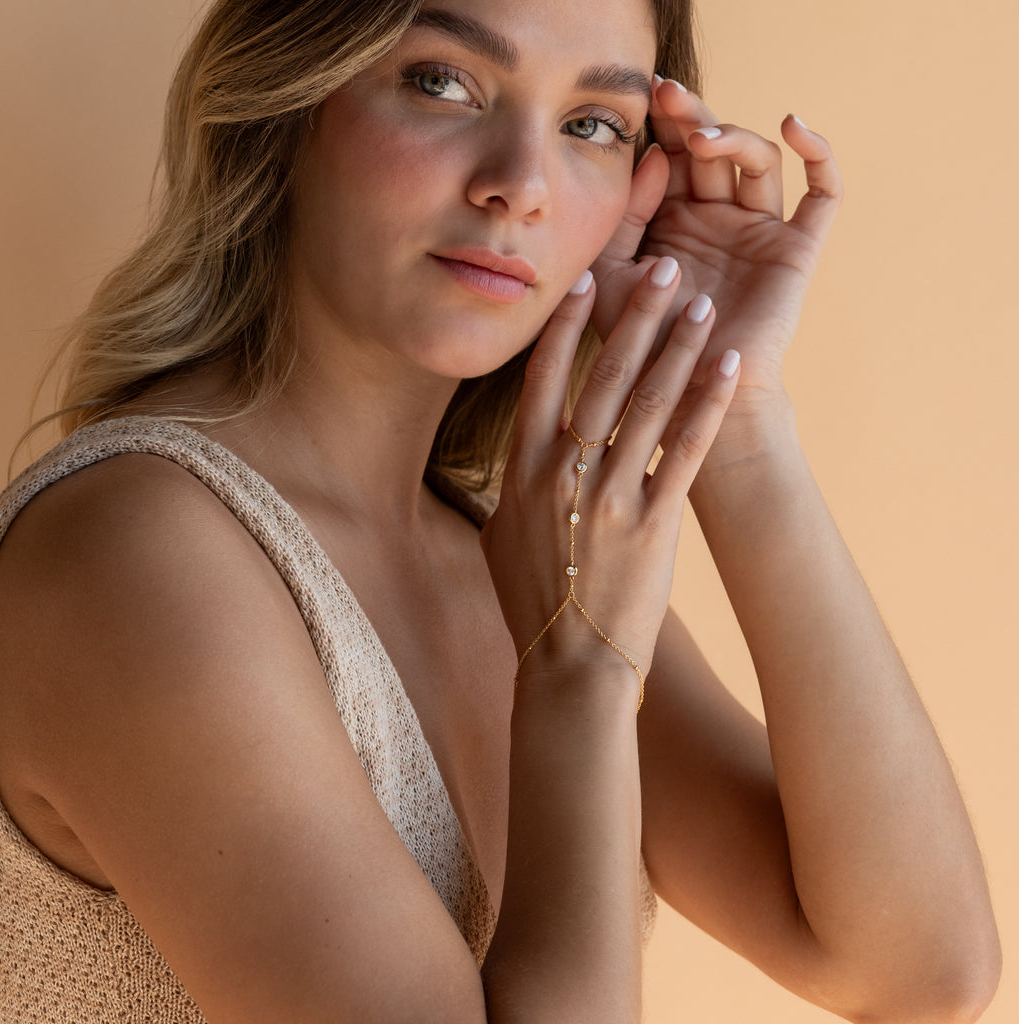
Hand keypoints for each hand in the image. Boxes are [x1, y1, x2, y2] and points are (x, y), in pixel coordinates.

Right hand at [482, 259, 739, 691]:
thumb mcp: (500, 534)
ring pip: (647, 405)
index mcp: (522, 470)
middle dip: (635, 316)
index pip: (545, 379)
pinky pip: (685, 452)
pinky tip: (730, 367)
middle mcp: (563, 473)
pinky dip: (708, 405)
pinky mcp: (653, 523)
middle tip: (664, 267)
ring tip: (703, 304)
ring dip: (678, 348)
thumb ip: (513, 483)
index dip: (567, 325)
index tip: (588, 279)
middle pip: (602, 376)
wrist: (568, 662)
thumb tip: (521, 449)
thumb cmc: (532, 599)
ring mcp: (609, 496)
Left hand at [591, 80, 842, 399]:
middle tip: (668, 95)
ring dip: (733, 138)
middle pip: (714, 150)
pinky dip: (819, 154)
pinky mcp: (795, 249)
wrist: (684, 398)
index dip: (664, 126)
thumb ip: (624, 219)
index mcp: (672, 222)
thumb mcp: (612, 277)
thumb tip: (654, 158)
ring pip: (758, 161)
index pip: (673, 157)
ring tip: (702, 139)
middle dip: (692, 118)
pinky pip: (823, 195)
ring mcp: (757, 231)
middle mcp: (716, 219)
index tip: (645, 99)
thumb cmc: (639, 347)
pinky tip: (793, 127)